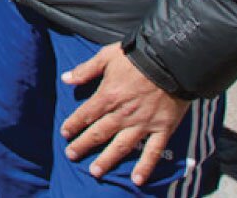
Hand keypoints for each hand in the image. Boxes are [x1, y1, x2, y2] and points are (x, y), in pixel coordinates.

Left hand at [59, 43, 189, 184]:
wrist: (172, 59)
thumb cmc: (138, 55)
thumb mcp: (108, 56)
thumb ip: (86, 69)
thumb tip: (66, 78)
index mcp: (109, 95)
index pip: (86, 114)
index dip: (73, 124)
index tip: (64, 133)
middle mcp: (123, 114)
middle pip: (99, 133)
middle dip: (83, 145)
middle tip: (71, 155)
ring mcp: (143, 123)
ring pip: (121, 146)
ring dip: (107, 160)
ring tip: (95, 172)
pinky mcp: (162, 128)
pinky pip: (153, 151)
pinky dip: (145, 167)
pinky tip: (137, 181)